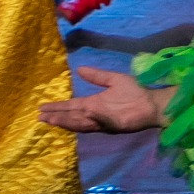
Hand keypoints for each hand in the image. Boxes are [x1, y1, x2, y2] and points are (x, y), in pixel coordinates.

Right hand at [38, 65, 169, 133]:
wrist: (153, 102)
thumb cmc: (135, 92)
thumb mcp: (113, 80)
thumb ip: (97, 76)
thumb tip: (79, 69)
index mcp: (94, 104)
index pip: (71, 106)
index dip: (57, 108)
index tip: (42, 108)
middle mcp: (96, 114)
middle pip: (72, 117)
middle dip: (57, 117)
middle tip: (41, 117)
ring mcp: (104, 121)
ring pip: (81, 123)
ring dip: (68, 121)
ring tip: (52, 119)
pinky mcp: (115, 124)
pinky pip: (102, 121)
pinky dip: (93, 117)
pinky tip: (85, 112)